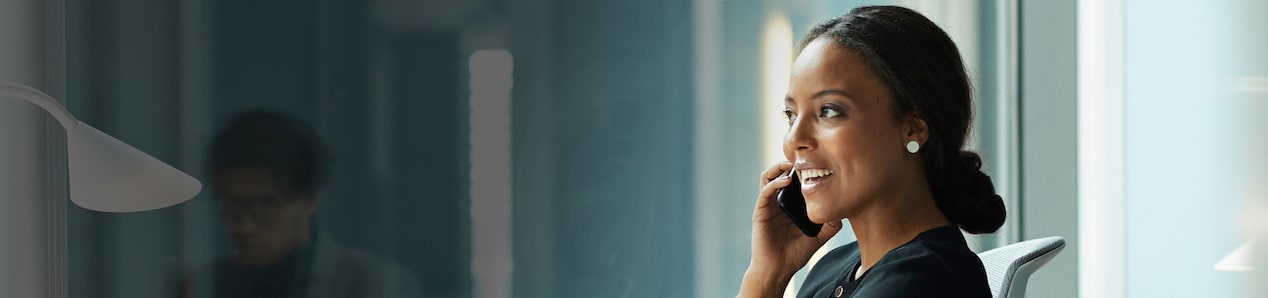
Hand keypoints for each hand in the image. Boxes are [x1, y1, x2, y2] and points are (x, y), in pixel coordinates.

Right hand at [739, 161, 843, 296]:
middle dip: (791, 163)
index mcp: (790, 205)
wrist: (777, 270)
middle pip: (780, 174)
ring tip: (792, 164)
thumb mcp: (818, 238)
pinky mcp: (760, 212)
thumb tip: (843, 212)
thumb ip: (829, 226)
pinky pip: (765, 192)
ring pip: (768, 177)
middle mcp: (778, 202)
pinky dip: (774, 183)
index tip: (817, 162)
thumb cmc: (794, 254)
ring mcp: (768, 206)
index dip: (802, 169)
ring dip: (779, 168)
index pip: (794, 180)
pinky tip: (786, 181)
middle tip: (805, 158)